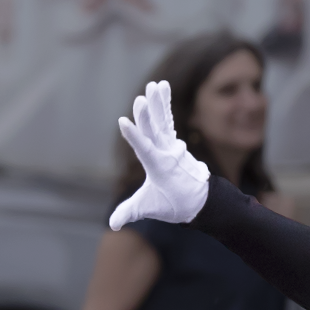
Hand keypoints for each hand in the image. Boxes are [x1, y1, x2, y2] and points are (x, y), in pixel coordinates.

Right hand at [109, 80, 210, 228]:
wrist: (197, 200)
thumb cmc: (170, 204)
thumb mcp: (149, 208)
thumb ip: (129, 212)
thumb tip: (112, 225)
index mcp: (158, 167)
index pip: (145, 149)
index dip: (134, 136)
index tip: (123, 121)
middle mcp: (166, 153)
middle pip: (155, 131)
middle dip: (147, 116)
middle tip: (141, 99)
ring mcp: (170, 145)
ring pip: (162, 120)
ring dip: (158, 103)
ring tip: (155, 84)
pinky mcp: (172, 139)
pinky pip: (167, 118)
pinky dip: (164, 103)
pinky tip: (161, 86)